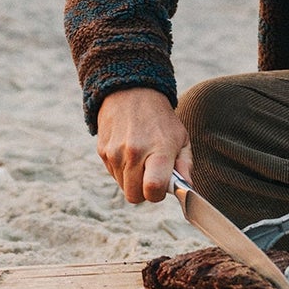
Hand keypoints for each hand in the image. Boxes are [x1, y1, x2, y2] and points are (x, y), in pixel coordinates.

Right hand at [96, 88, 190, 203]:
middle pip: (134, 195)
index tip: (162, 187)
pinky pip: (113, 174)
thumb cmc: (161, 119)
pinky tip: (129, 152)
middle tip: (152, 175)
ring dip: (132, 180)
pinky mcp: (102, 151)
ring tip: (141, 159)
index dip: (157, 195)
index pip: (152, 189)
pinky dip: (122, 170)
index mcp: (158, 150)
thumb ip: (185, 165)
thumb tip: (186, 188)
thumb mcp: (181, 137)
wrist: (131, 92)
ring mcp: (115, 152)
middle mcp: (134, 152)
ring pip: (123, 187)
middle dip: (144, 191)